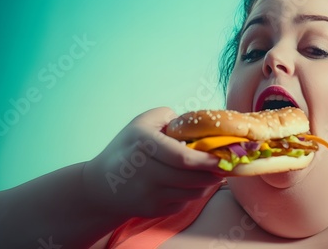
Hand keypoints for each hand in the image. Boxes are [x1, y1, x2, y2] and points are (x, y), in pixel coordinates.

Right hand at [82, 107, 225, 218]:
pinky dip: (192, 193)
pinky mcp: (153, 209)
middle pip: (191, 178)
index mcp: (142, 144)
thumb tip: (199, 128)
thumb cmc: (127, 147)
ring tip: (211, 173)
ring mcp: (148, 194)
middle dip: (213, 173)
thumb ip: (170, 118)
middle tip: (225, 166)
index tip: (223, 158)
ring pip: (192, 192)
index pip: (182, 157)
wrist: (102, 184)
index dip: (206, 160)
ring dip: (207, 184)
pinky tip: (190, 184)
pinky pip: (184, 202)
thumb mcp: (142, 122)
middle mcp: (144, 171)